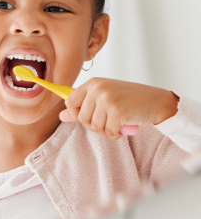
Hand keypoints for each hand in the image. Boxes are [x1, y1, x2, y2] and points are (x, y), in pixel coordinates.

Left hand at [59, 78, 178, 139]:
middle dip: (94, 125)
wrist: (156, 101)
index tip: (87, 116)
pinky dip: (116, 134)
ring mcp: (107, 99)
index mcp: (92, 83)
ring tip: (117, 122)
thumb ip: (82, 106)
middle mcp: (98, 89)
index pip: (69, 101)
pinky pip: (109, 132)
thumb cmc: (130, 99)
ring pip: (95, 127)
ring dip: (106, 130)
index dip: (76, 114)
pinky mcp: (117, 111)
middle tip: (109, 120)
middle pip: (82, 118)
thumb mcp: (104, 98)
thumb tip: (61, 116)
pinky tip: (123, 127)